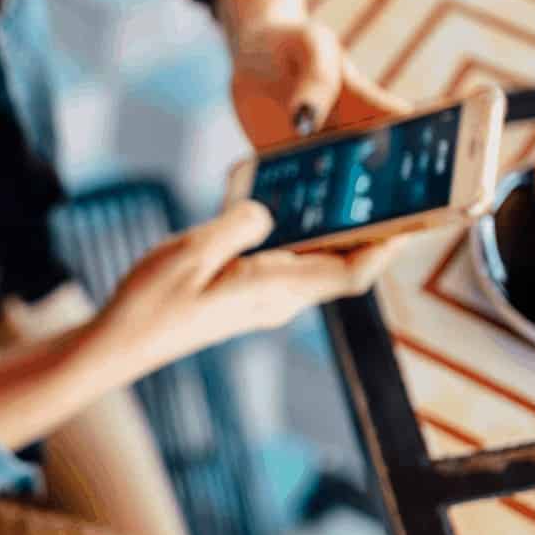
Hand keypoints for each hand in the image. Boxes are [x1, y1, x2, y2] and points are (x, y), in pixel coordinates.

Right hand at [92, 200, 403, 379]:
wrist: (119, 344)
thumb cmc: (152, 302)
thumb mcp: (193, 251)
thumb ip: (238, 224)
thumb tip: (267, 210)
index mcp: (273, 288)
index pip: (351, 273)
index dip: (387, 248)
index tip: (415, 219)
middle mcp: (277, 299)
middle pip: (341, 267)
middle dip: (371, 233)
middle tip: (390, 192)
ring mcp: (261, 301)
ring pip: (315, 265)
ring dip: (335, 233)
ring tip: (344, 190)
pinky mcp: (243, 298)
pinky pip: (286, 264)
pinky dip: (298, 237)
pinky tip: (283, 208)